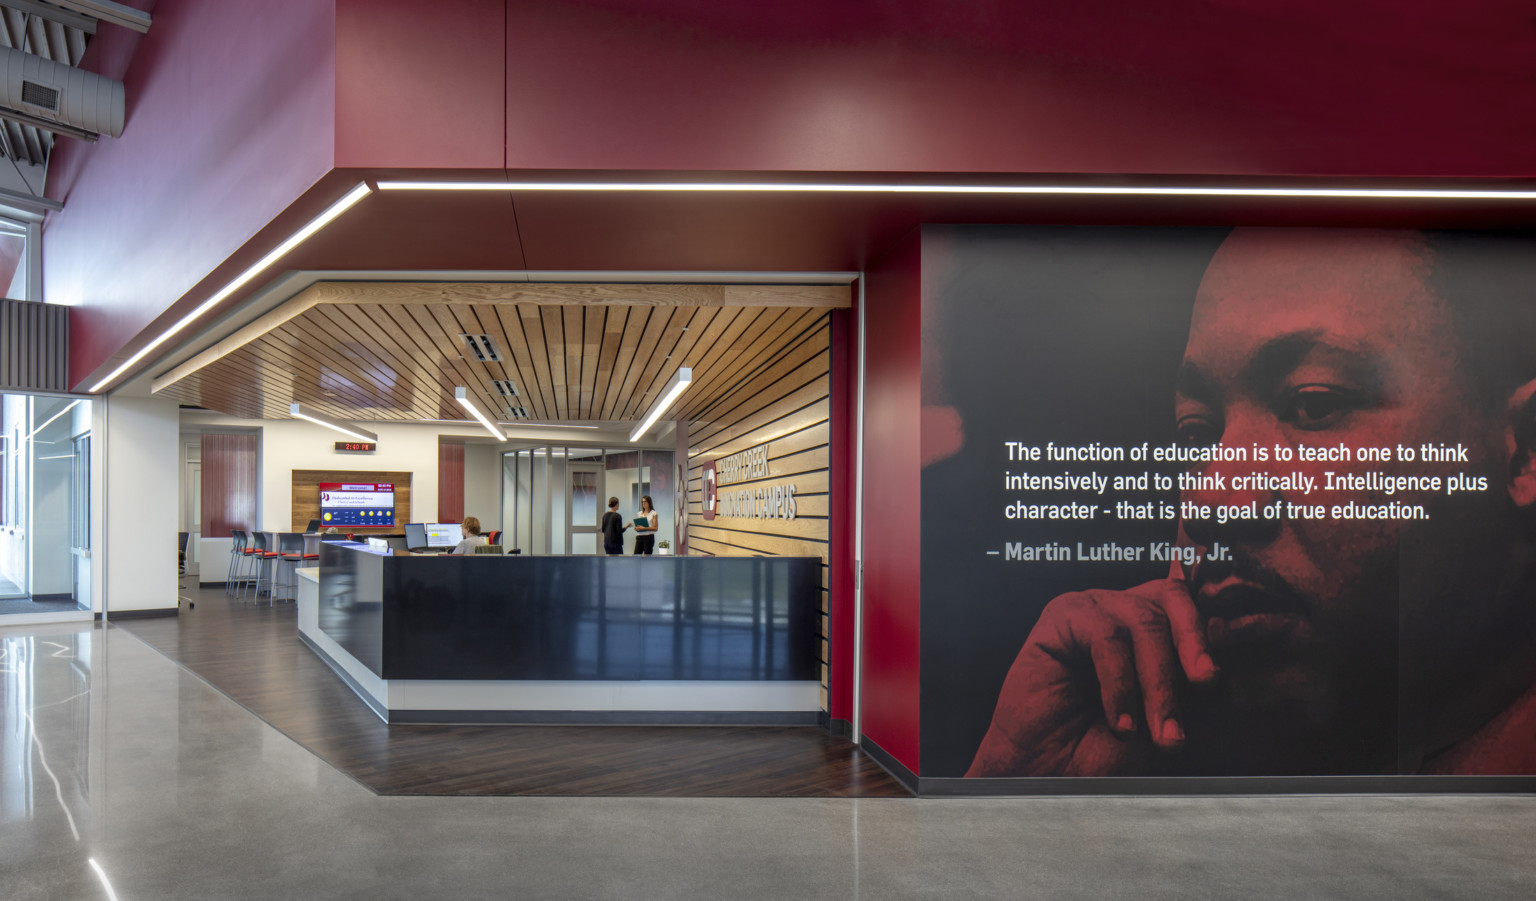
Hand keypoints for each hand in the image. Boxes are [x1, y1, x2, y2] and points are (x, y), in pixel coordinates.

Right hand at [966, 577, 1216, 776]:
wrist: (1055, 773)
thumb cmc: (1111, 749)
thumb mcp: (1174, 717)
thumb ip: (1198, 680)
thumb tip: (1227, 639)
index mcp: (1156, 627)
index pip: (1196, 603)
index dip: (1216, 628)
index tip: (1228, 671)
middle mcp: (1126, 611)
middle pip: (1175, 599)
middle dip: (1195, 645)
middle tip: (1206, 683)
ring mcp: (1094, 609)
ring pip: (1144, 620)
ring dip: (1158, 682)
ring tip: (1160, 733)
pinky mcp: (1062, 616)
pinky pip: (1105, 636)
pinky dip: (1119, 683)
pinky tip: (1119, 721)